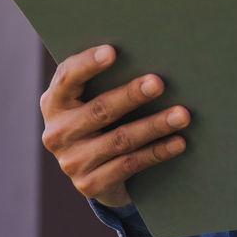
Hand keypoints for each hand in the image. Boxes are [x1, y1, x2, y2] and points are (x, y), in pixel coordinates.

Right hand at [39, 44, 189, 207]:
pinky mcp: (90, 184)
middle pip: (99, 110)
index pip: (67, 78)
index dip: (88, 63)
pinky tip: (179, 142)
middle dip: (131, 95)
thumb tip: (151, 56)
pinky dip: (157, 152)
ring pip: (120, 139)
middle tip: (158, 83)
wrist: (97, 173)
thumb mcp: (92, 101)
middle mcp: (57, 133)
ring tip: (182, 114)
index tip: (112, 51)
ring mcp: (72, 162)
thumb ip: (106, 81)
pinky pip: (129, 164)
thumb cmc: (102, 120)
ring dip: (154, 125)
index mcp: (54, 103)